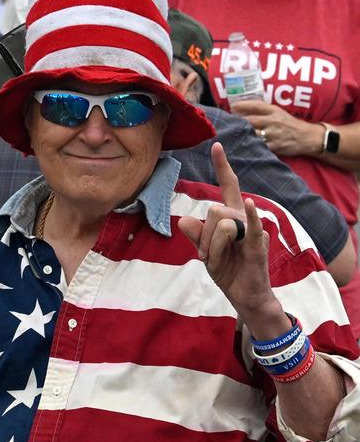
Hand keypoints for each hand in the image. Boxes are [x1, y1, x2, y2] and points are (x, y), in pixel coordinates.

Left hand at [178, 143, 280, 323]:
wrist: (245, 297)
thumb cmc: (228, 271)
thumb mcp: (205, 253)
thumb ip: (195, 235)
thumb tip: (183, 220)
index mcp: (231, 217)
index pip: (227, 186)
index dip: (222, 166)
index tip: (216, 145)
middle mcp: (243, 218)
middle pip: (213, 210)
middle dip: (204, 236)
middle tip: (210, 255)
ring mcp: (252, 231)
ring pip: (221, 225)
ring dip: (212, 249)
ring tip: (220, 262)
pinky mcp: (257, 246)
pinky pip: (251, 228)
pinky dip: (251, 217)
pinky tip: (250, 205)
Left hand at [231, 100, 321, 156]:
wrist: (308, 137)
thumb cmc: (290, 125)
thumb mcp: (279, 113)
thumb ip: (264, 111)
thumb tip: (242, 109)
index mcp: (274, 111)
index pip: (256, 105)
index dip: (242, 105)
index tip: (231, 107)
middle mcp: (274, 121)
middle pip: (251, 120)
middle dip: (238, 122)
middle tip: (227, 123)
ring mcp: (274, 134)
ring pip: (253, 134)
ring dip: (242, 135)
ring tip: (231, 136)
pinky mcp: (276, 146)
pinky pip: (260, 147)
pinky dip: (251, 146)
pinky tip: (242, 147)